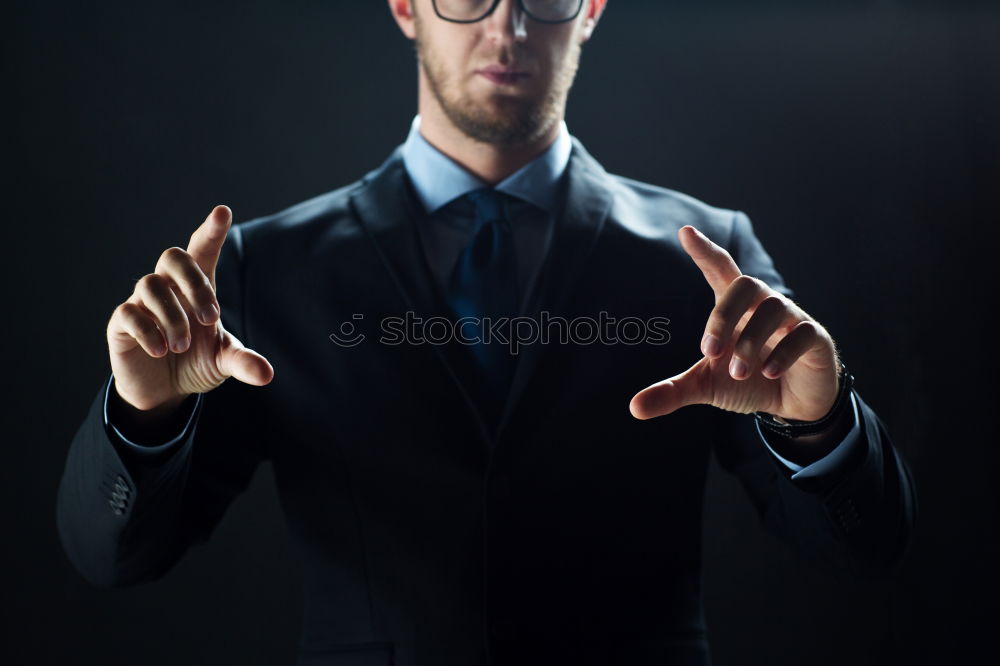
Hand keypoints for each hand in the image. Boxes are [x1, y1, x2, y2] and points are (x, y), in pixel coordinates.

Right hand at [107, 205, 273, 412]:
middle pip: (172, 257)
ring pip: (151, 285)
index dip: (211, 231)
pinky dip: (148, 331)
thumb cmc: (195, 363)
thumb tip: (267, 375)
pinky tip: (160, 350)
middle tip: (210, 318)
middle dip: (194, 284)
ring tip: (182, 346)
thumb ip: (243, 362)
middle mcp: (169, 287)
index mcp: (198, 288)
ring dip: (172, 316)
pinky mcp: (122, 323)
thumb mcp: (223, 362)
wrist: (164, 391)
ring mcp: (142, 302)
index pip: (203, 250)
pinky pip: (129, 313)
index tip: (223, 212)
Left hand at [629, 225, 839, 422]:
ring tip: (737, 373)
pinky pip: (801, 332)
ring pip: (772, 309)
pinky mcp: (815, 337)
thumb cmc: (747, 381)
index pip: (720, 269)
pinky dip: (781, 353)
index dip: (705, 251)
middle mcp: (762, 304)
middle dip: (723, 316)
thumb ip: (673, 392)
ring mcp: (791, 318)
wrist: (791, 406)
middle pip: (745, 283)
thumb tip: (634, 408)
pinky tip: (767, 373)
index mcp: (735, 308)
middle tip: (709, 351)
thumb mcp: (706, 386)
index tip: (685, 232)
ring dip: (750, 343)